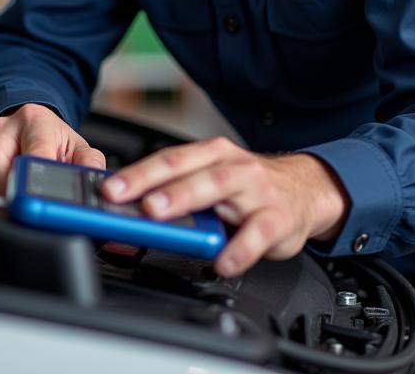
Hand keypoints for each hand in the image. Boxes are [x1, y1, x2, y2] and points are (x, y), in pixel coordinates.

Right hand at [0, 102, 105, 200]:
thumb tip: (95, 184)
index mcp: (38, 122)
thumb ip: (90, 166)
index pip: (33, 153)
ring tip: (8, 202)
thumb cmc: (55, 142)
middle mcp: (8, 125)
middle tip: (20, 211)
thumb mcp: (79, 151)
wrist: (34, 125)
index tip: (34, 203)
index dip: (31, 182)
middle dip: (7, 194)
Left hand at [102, 137, 349, 276]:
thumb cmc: (248, 187)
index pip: (170, 159)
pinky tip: (222, 261)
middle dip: (157, 184)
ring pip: (219, 188)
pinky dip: (239, 248)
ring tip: (162, 216)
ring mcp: (256, 189)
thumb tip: (132, 209)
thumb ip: (180, 191)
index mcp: (212, 153)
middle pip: (190, 170)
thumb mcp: (214, 181)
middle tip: (131, 199)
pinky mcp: (277, 218)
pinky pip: (257, 233)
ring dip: (187, 200)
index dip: (138, 173)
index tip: (110, 188)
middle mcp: (232, 165)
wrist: (304, 189)